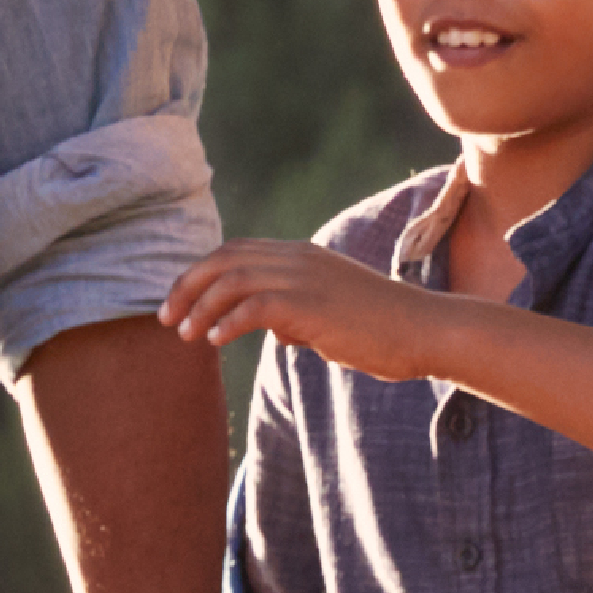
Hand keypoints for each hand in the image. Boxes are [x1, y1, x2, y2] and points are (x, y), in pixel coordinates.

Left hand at [163, 237, 461, 379]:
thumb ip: (303, 319)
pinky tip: (214, 341)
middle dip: (188, 286)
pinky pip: (254, 306)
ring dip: (200, 306)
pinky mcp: (312, 304)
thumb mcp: (335, 320)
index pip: (237, 251)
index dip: (201, 274)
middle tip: (165, 318)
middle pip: (224, 259)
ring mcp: (306, 278)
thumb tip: (279, 332)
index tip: (179, 303)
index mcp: (303, 256)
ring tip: (185, 335)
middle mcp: (299, 258)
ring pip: (232, 279)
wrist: (427, 331)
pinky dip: (227, 322)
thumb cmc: (386, 332)